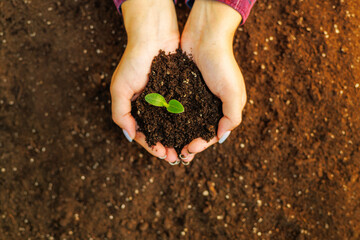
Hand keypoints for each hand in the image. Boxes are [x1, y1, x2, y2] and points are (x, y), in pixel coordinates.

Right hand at [111, 0, 180, 162]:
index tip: (163, 154)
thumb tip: (129, 136)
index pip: (143, 134)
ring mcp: (165, 100)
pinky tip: (193, 132)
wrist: (154, 36)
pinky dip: (186, 124)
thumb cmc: (134, 61)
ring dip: (178, 139)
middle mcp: (151, 106)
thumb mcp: (120, 88)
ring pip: (172, 126)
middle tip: (177, 158)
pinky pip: (183, 112)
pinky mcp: (179, 91)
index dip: (152, 146)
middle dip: (167, 147)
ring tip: (186, 149)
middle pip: (159, 133)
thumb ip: (121, 112)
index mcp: (136, 108)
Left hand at [179, 0, 246, 162]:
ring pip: (184, 122)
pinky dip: (169, 118)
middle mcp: (209, 105)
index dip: (200, 145)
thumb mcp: (233, 92)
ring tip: (166, 145)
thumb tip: (221, 137)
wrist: (205, 37)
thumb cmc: (222, 64)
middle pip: (196, 131)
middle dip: (187, 144)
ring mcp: (195, 97)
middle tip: (176, 156)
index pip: (211, 134)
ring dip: (176, 135)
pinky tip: (159, 126)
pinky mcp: (182, 88)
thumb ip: (232, 116)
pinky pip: (175, 108)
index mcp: (223, 109)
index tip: (188, 150)